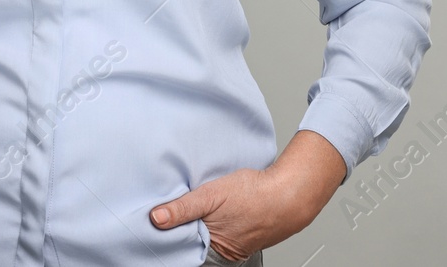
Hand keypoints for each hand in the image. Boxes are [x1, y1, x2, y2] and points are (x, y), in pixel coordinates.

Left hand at [148, 131, 345, 260]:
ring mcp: (235, 246)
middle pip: (194, 244)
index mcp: (214, 248)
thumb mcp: (211, 195)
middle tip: (179, 212)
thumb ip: (183, 208)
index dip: (171, 235)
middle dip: (185, 230)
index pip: (183, 249)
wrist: (289, 194)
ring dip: (200, 225)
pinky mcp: (244, 237)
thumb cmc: (254, 195)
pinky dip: (215, 224)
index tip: (159, 223)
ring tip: (202, 209)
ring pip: (208, 238)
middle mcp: (224, 252)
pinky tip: (217, 212)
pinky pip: (222, 234)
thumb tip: (156, 218)